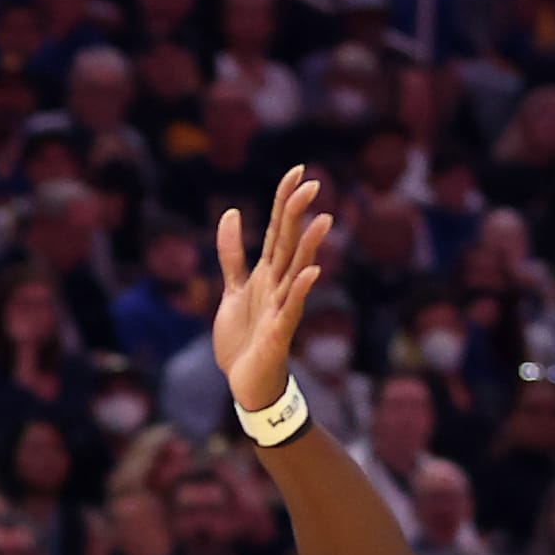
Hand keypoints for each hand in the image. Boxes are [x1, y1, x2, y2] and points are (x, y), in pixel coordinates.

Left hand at [213, 168, 333, 414]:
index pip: (277, 230)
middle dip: (297, 216)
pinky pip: (291, 309)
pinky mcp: (278, 333)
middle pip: (288, 245)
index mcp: (266, 274)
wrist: (245, 384)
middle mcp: (276, 286)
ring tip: (323, 220)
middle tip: (312, 184)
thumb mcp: (232, 289)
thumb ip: (232, 254)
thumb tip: (230, 212)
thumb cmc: (244, 339)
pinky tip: (312, 272)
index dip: (284, 201)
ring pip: (295, 272)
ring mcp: (280, 308)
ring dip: (308, 248)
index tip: (297, 171)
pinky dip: (301, 290)